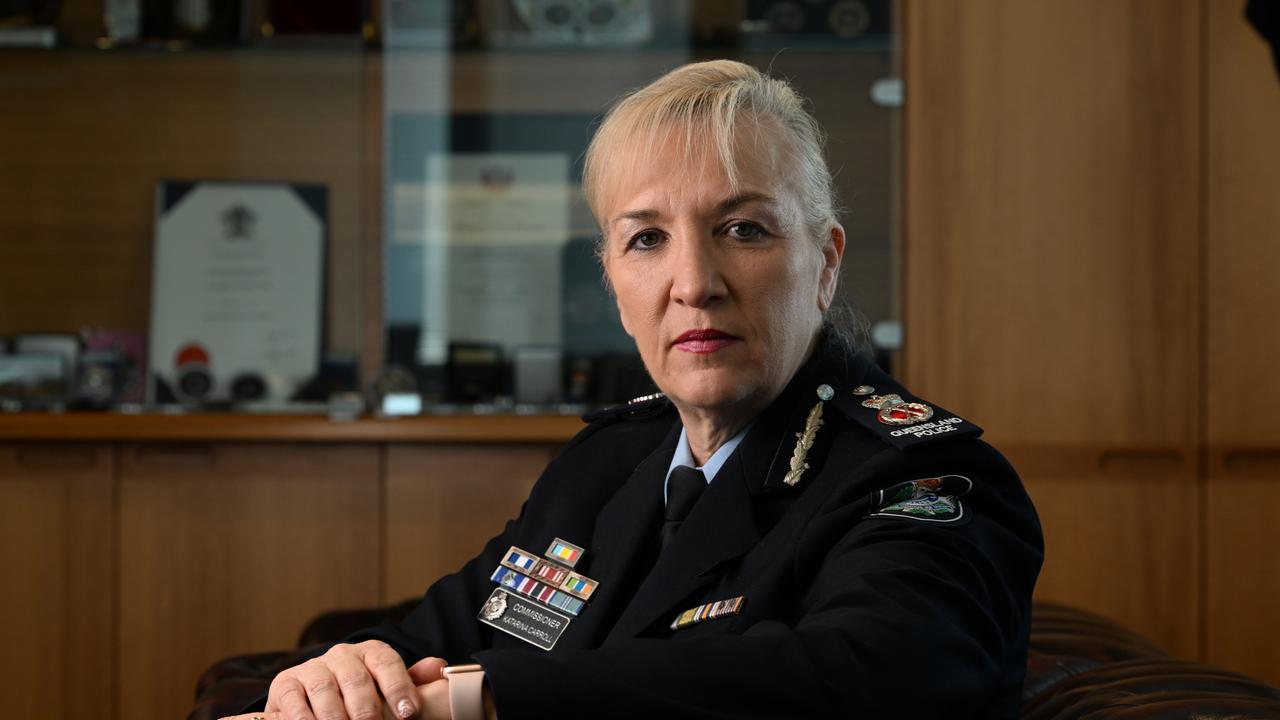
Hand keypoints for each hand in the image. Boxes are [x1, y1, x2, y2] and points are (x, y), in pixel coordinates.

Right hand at [255, 640, 445, 719]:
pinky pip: (293, 700)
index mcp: (371, 652)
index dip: (398, 687)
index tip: (409, 712)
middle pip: (355, 678)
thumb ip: (412, 681)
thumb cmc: (362, 695)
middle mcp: (342, 655)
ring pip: (324, 690)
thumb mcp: (388, 687)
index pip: (387, 663)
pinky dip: (303, 717)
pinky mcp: (285, 684)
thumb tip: (438, 668)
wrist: (314, 697)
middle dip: (366, 707)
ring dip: (335, 715)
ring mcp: (312, 668)